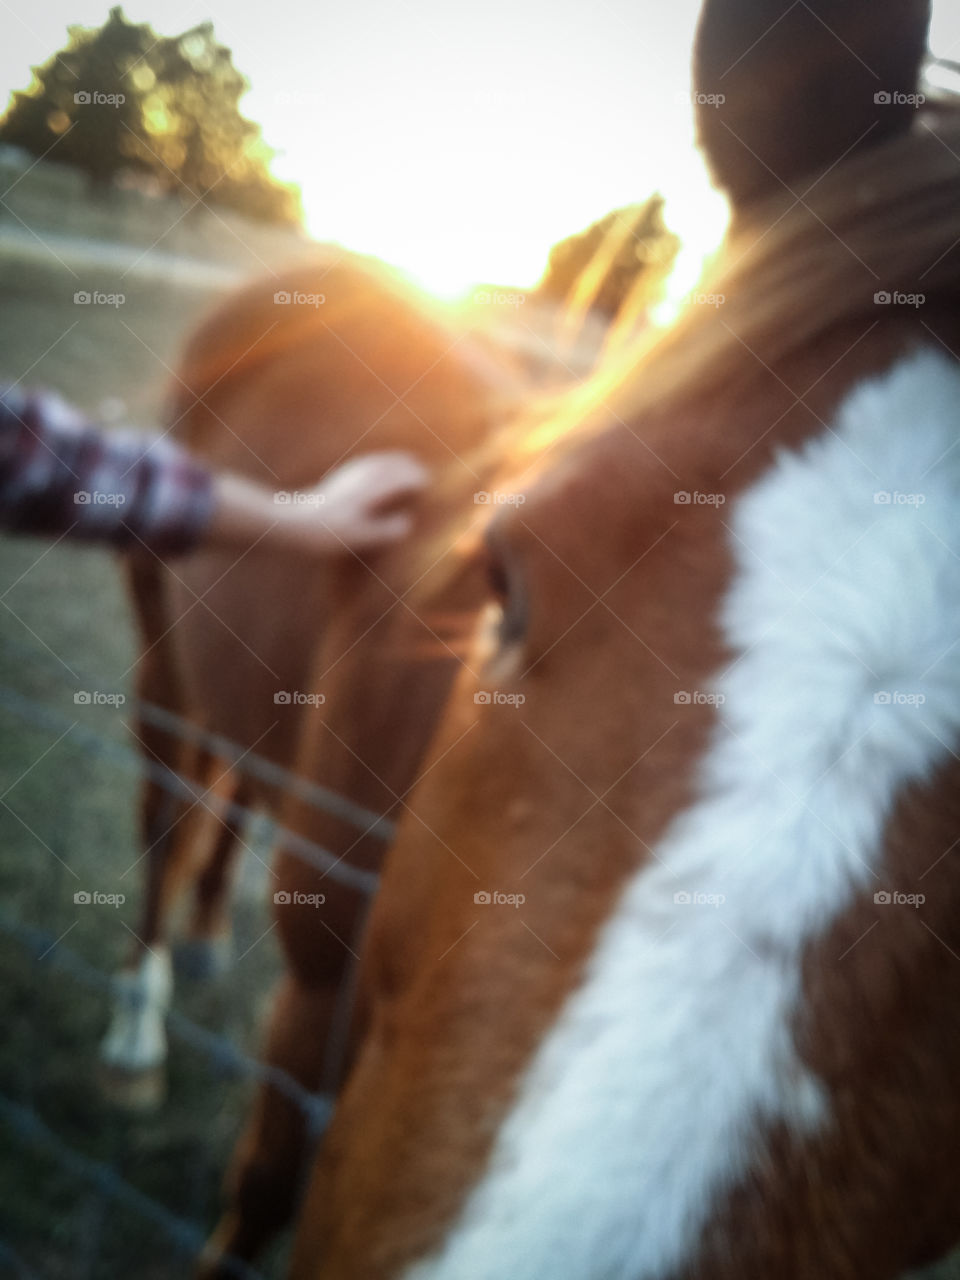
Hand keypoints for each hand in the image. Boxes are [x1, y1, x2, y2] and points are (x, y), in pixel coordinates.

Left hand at [306, 452, 428, 552]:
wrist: (296, 522)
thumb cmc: (330, 533)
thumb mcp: (362, 536)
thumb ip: (386, 530)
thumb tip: (408, 523)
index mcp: (372, 489)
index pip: (402, 477)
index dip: (418, 480)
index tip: (430, 484)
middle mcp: (363, 476)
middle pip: (393, 464)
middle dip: (410, 468)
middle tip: (426, 474)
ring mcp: (351, 473)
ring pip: (380, 461)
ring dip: (396, 462)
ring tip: (409, 464)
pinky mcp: (342, 476)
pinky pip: (369, 462)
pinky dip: (382, 463)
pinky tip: (380, 467)